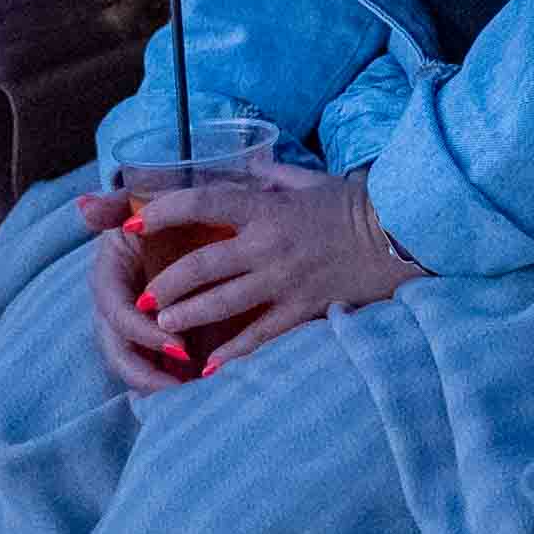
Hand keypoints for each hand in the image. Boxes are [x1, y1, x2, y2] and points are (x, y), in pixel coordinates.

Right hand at [74, 190, 188, 394]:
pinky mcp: (152, 338)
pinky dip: (171, 382)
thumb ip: (115, 205)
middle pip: (117, 351)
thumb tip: (83, 206)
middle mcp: (115, 307)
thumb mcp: (143, 203)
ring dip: (158, 384)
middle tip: (184, 387)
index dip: (141, 332)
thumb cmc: (166, 213)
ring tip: (193, 395)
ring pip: (133, 366)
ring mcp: (132, 326)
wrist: (190, 221)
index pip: (115, 312)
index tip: (180, 347)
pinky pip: (155, 368)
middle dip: (145, 374)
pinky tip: (199, 389)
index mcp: (108, 277)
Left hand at [126, 162, 429, 374]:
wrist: (400, 233)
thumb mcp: (306, 181)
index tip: (132, 224)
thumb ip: (270, 177)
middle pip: (203, 264)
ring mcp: (286, 279)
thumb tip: (244, 167)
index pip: (203, 202)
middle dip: (167, 282)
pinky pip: (261, 334)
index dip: (163, 212)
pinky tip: (210, 366)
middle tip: (142, 298)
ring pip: (225, 302)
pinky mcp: (305, 307)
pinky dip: (234, 352)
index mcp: (266, 206)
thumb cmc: (353, 203)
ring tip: (163, 326)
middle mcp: (269, 243)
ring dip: (188, 315)